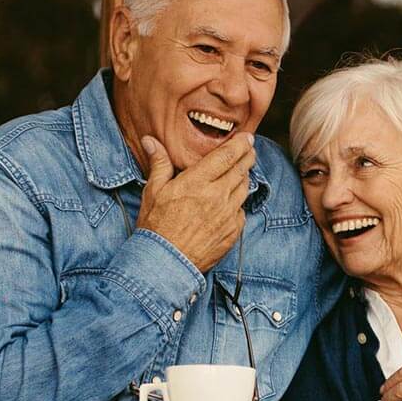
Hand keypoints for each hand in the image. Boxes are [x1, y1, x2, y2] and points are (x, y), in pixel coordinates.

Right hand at [136, 133, 255, 272]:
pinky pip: (242, 211)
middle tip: (250, 150)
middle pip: (241, 170)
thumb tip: (150, 141)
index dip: (240, 144)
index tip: (247, 138)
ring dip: (244, 177)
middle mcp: (217, 196)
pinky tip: (232, 201)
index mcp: (197, 182)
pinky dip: (239, 203)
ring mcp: (228, 215)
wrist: (166, 262)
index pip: (226, 156)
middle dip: (247, 157)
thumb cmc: (156, 226)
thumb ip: (159, 164)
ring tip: (241, 172)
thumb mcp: (153, 192)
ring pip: (244, 189)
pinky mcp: (233, 232)